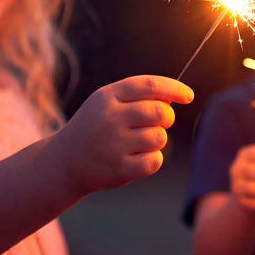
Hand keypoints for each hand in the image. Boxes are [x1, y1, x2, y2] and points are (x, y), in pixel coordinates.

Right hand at [55, 75, 192, 196]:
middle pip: (161, 112)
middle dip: (166, 117)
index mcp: (108, 97)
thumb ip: (138, 95)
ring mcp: (113, 145)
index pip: (150, 85)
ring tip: (139, 142)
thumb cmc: (96, 126)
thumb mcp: (108, 102)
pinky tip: (136, 158)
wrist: (66, 161)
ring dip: (157, 140)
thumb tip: (175, 95)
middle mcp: (109, 118)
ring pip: (160, 137)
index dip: (174, 88)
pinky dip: (152, 160)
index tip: (188, 95)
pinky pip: (154, 161)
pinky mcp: (118, 169)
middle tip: (158, 122)